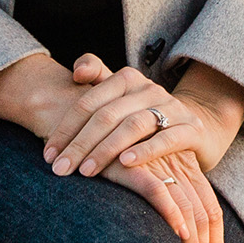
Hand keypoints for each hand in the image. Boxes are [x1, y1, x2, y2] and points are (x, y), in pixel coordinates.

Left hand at [43, 59, 243, 181]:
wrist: (195, 125)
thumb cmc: (144, 114)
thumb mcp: (120, 96)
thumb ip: (97, 76)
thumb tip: (76, 71)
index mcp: (127, 78)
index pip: (89, 102)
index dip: (66, 128)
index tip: (48, 154)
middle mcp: (148, 89)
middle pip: (107, 115)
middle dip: (80, 144)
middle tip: (60, 169)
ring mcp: (171, 107)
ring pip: (133, 125)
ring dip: (106, 149)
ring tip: (86, 171)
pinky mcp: (191, 128)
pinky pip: (167, 138)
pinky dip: (146, 151)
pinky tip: (126, 165)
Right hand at [101, 147, 224, 242]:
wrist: (86, 126)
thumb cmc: (117, 156)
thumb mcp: (151, 172)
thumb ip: (166, 194)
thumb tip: (176, 237)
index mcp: (186, 165)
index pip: (211, 209)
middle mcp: (177, 163)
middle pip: (203, 213)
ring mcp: (158, 162)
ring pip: (187, 207)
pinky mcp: (134, 162)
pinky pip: (158, 190)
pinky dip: (171, 213)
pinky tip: (178, 234)